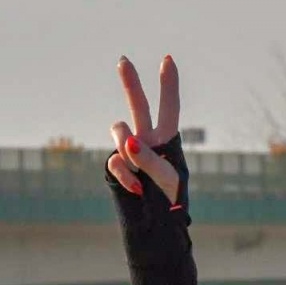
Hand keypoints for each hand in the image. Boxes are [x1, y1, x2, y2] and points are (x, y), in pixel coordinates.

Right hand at [107, 55, 181, 203]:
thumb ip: (150, 159)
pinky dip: (125, 174)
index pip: (169, 108)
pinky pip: (115, 161)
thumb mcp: (168, 179)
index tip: (167, 60)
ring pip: (119, 130)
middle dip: (131, 83)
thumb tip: (128, 143)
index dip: (168, 85)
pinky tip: (136, 188)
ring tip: (141, 170)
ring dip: (126, 145)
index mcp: (167, 139)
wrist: (155, 224)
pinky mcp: (116, 165)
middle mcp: (147, 140)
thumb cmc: (170, 200)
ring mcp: (129, 151)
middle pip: (139, 106)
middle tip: (123, 60)